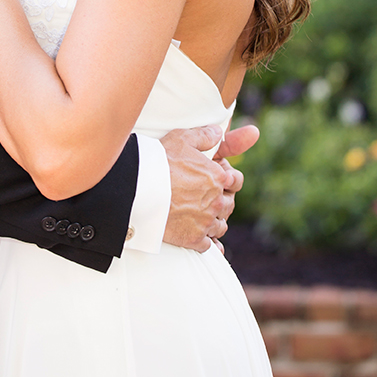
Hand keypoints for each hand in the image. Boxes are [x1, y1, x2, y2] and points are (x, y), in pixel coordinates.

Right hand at [161, 125, 233, 252]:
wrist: (140, 190)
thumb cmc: (160, 161)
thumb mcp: (182, 139)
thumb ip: (203, 135)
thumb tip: (217, 131)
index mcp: (218, 177)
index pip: (235, 181)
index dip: (228, 179)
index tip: (217, 181)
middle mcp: (216, 201)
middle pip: (229, 205)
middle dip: (221, 201)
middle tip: (208, 199)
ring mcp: (206, 222)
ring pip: (220, 226)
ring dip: (214, 222)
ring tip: (202, 217)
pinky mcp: (194, 238)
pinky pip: (208, 245)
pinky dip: (205, 241)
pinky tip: (197, 235)